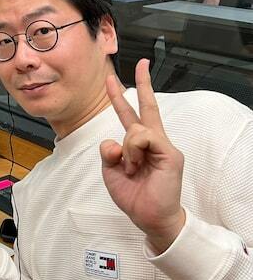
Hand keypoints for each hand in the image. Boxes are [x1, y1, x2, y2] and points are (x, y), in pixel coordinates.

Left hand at [100, 59, 185, 252]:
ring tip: (131, 168)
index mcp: (138, 143)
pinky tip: (136, 165)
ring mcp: (163, 146)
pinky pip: (144, 137)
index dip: (121, 96)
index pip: (130, 114)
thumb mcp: (111, 170)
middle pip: (146, 107)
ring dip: (126, 150)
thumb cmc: (133, 194)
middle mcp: (153, 140)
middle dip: (144, 83)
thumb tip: (113, 140)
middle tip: (142, 62)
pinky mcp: (170, 153)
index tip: (113, 78)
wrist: (149, 217)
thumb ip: (109, 152)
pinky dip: (133, 151)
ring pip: (135, 128)